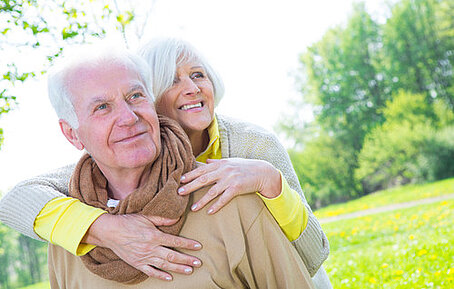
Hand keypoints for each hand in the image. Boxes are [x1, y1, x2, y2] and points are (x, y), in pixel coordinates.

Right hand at [83, 214, 201, 280]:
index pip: (175, 241)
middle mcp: (151, 248)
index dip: (188, 244)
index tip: (198, 246)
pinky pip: (150, 271)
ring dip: (178, 269)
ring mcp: (144, 257)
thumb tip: (177, 218)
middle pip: (173, 256)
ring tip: (189, 270)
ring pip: (164, 265)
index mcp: (154, 236)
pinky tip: (169, 278)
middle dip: (187, 260)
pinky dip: (160, 275)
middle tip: (198, 263)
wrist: (111, 232)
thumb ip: (162, 219)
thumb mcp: (146, 217)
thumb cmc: (129, 222)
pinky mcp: (137, 263)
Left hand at [178, 158, 281, 213]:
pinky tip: (209, 212)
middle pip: (203, 179)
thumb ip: (218, 162)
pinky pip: (224, 199)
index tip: (180, 180)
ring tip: (192, 209)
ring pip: (212, 192)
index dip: (190, 174)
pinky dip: (216, 206)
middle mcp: (224, 171)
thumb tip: (206, 160)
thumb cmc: (246, 167)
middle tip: (179, 193)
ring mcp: (230, 179)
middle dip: (190, 186)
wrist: (263, 172)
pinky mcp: (237, 188)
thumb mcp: (231, 161)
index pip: (202, 169)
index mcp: (220, 164)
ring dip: (201, 201)